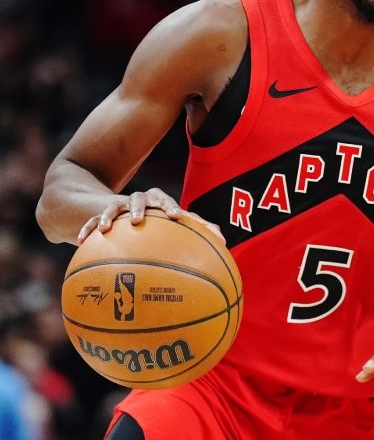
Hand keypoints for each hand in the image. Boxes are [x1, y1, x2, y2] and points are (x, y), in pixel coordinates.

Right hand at [77, 188, 223, 243]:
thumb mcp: (175, 223)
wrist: (123, 209)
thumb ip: (198, 230)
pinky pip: (92, 221)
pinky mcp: (101, 216)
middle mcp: (138, 201)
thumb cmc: (159, 221)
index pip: (166, 200)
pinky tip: (81, 240)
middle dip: (140, 207)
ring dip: (110, 216)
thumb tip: (225, 241)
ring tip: (106, 229)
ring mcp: (118, 207)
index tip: (177, 217)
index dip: (171, 207)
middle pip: (139, 198)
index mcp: (157, 201)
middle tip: (139, 220)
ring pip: (113, 208)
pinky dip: (88, 229)